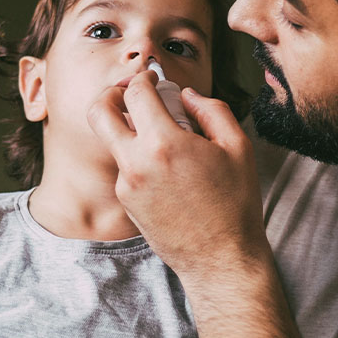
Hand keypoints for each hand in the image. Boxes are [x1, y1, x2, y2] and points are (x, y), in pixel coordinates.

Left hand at [88, 71, 267, 283]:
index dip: (144, 78)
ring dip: (131, 130)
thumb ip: (212, 110)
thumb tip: (187, 96)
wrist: (220, 259)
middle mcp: (136, 162)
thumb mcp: (238, 148)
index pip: (136, 92)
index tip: (154, 80)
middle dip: (111, 94)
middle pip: (99, 112)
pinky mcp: (126, 202)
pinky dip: (140, 158)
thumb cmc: (235, 204)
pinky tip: (170, 171)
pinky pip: (126, 167)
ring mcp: (126, 184)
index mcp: (164, 143)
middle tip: (130, 94)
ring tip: (166, 140)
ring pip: (113, 141)